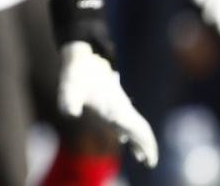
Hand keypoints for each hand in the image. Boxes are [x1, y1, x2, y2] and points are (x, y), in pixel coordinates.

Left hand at [57, 42, 158, 167]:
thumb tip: (70, 112)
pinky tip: (123, 137)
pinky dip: (129, 130)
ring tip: (138, 155)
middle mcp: (121, 107)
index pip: (139, 130)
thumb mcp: (69, 88)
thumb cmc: (75, 74)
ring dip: (138, 139)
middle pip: (140, 129)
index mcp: (117, 109)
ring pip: (134, 123)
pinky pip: (127, 118)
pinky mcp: (113, 99)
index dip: (147, 146)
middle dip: (145, 145)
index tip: (150, 162)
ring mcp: (119, 103)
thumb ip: (69, 101)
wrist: (81, 56)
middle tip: (148, 162)